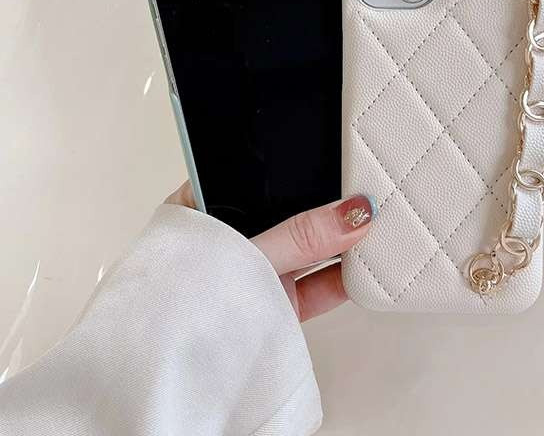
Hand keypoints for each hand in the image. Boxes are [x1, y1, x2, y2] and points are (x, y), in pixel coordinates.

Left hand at [165, 182, 374, 320]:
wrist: (170, 384)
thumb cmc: (178, 311)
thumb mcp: (246, 258)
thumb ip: (300, 236)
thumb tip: (352, 212)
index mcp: (205, 208)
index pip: (258, 176)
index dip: (295, 168)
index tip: (334, 162)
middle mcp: (231, 238)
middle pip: (287, 213)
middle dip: (322, 208)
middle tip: (359, 194)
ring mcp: (255, 271)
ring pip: (304, 249)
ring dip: (336, 243)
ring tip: (371, 224)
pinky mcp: (276, 303)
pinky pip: (314, 283)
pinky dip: (339, 277)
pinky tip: (363, 265)